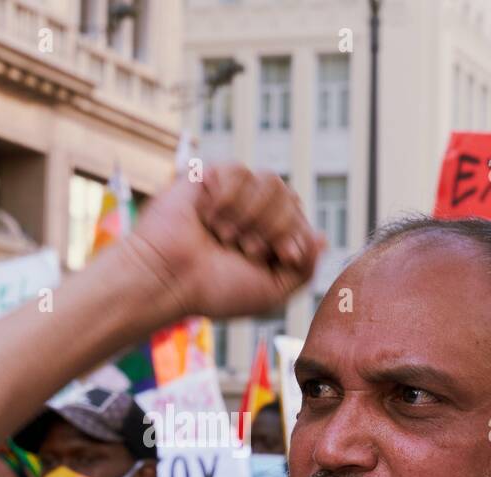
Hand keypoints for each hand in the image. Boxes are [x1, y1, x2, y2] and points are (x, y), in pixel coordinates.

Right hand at [116, 164, 324, 320]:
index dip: (298, 234)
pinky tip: (208, 218)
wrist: (168, 279)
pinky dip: (228, 199)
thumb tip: (322, 237)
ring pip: (272, 182)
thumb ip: (304, 269)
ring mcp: (233, 195)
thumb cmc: (213, 290)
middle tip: (248, 250)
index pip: (302, 220)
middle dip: (274, 227)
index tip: (283, 255)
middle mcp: (253, 214)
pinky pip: (241, 171)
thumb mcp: (271, 291)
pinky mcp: (211, 177)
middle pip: (291, 197)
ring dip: (251, 215)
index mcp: (268, 240)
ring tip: (225, 236)